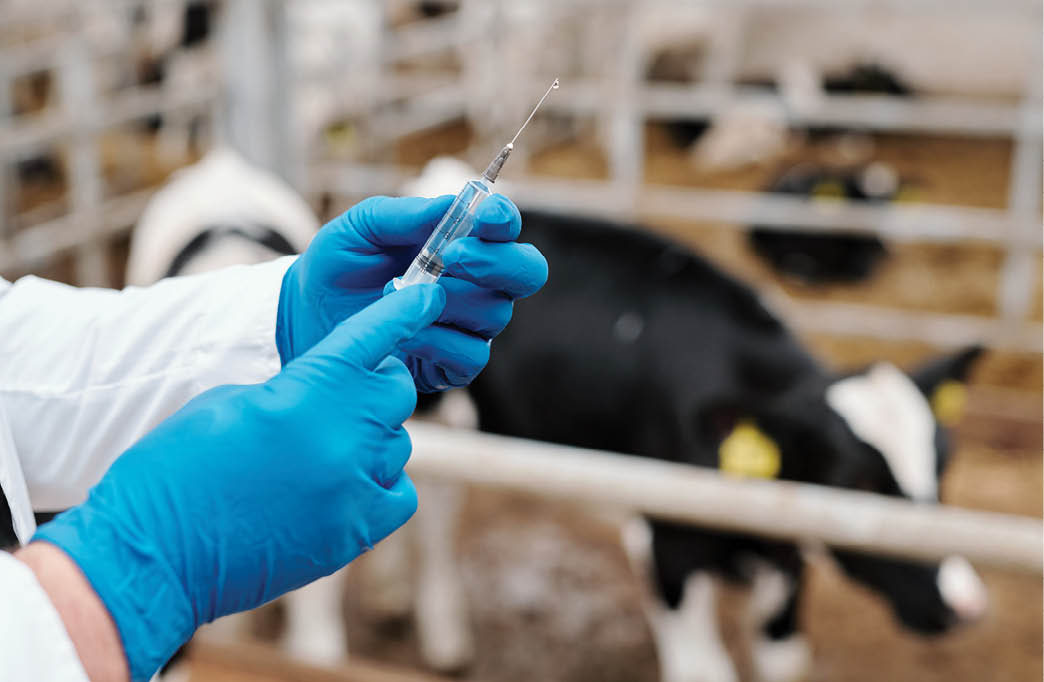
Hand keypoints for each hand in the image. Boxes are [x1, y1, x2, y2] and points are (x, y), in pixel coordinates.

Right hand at [34, 285, 444, 680]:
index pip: (373, 337)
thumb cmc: (178, 465)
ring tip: (319, 457)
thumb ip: (298, 388)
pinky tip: (342, 489)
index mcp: (306, 390)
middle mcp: (342, 436)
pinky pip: (398, 493)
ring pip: (397, 445)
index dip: (402, 312)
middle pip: (395, 392)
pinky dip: (379, 486)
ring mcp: (353, 487)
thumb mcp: (235, 400)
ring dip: (370, 441)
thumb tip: (334, 395)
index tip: (426, 297)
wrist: (155, 551)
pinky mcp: (355, 533)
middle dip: (374, 388)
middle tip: (341, 399)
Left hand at [276, 194, 547, 390]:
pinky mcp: (453, 365)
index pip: (505, 227)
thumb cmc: (337, 268)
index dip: (503, 219)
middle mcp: (478, 284)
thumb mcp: (358, 229)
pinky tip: (404, 334)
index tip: (482, 216)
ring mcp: (469, 326)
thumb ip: (403, 215)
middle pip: (527, 271)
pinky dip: (437, 342)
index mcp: (464, 242)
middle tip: (451, 258)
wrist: (305, 320)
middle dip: (496, 262)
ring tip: (398, 295)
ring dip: (449, 301)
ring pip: (495, 313)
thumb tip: (449, 205)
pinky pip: (471, 355)